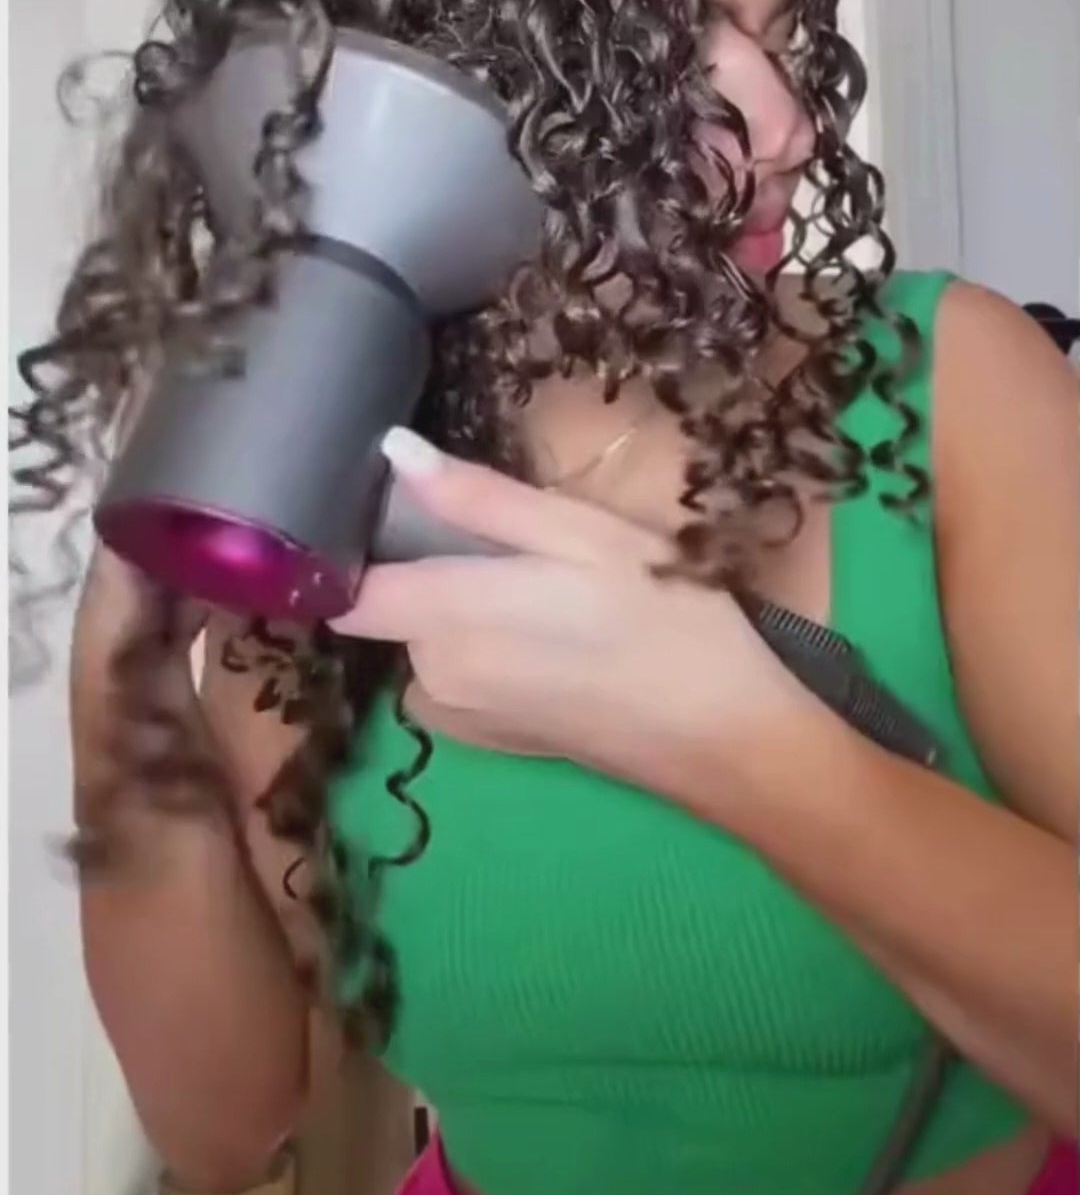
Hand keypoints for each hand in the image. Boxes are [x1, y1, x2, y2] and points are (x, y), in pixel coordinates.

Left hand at [330, 428, 803, 791]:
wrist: (728, 742)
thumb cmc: (663, 619)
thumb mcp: (581, 533)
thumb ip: (478, 499)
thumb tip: (392, 452)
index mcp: (445, 618)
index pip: (345, 589)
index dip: (346, 547)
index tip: (378, 507)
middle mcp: (431, 677)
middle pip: (397, 606)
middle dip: (436, 566)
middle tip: (523, 540)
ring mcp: (459, 719)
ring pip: (432, 639)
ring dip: (468, 610)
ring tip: (551, 588)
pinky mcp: (491, 742)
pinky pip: (461, 675)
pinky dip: (491, 650)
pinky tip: (558, 638)